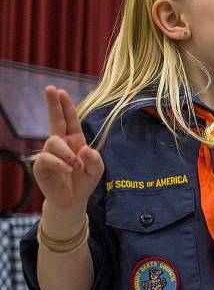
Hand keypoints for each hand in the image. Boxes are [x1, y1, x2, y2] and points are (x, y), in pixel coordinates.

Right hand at [33, 87, 102, 231]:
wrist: (72, 201)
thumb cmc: (83, 182)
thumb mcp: (97, 170)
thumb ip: (95, 159)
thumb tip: (84, 148)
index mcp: (74, 141)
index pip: (69, 120)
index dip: (65, 106)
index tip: (59, 91)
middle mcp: (61, 144)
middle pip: (55, 120)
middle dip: (53, 104)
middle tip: (50, 88)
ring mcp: (49, 154)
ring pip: (53, 141)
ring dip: (67, 154)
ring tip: (75, 167)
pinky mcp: (41, 165)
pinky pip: (49, 158)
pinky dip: (61, 164)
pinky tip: (68, 170)